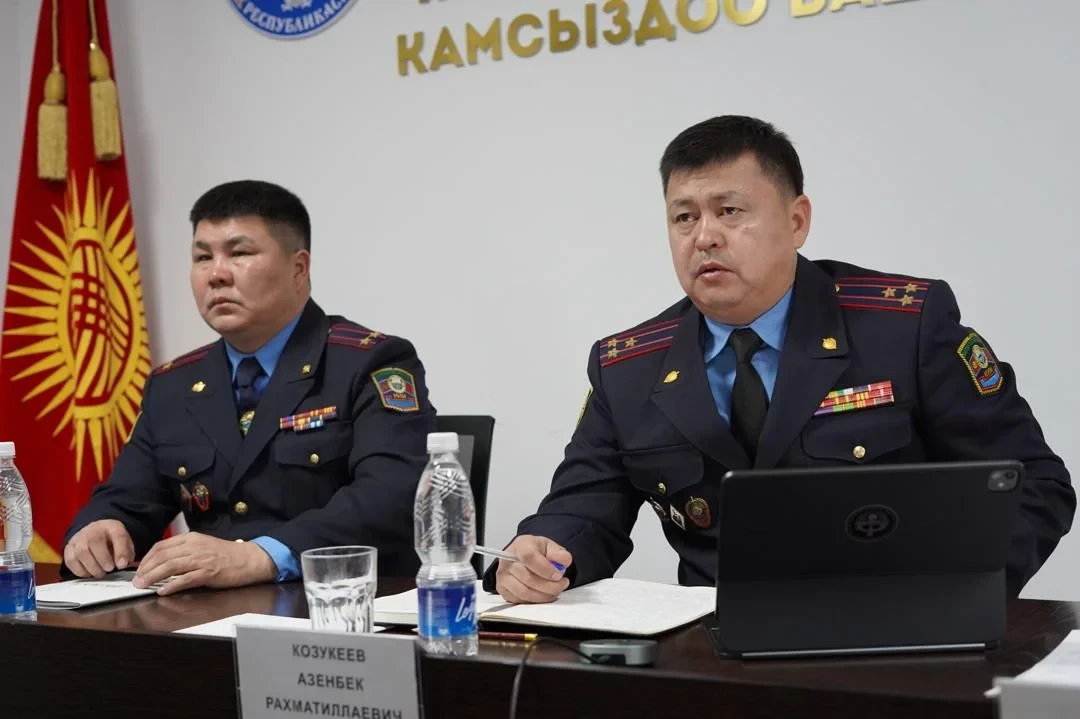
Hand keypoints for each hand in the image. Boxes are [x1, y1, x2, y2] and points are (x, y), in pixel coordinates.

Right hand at [63, 520, 134, 577]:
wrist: (94, 533)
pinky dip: (81, 571)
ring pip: (81, 553)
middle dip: (103, 560)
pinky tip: (90, 572)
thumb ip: (126, 553)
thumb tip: (123, 564)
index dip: (121, 552)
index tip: (122, 565)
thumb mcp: (125, 543)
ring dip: (92, 567)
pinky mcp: (68, 548)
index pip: (118, 536)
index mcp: (112, 527)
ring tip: (101, 573)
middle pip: (95, 542)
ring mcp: (78, 539)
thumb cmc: (111, 541)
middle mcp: (93, 530)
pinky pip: (71, 561)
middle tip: (109, 569)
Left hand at [132, 533, 276, 595]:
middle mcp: (195, 546)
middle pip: (163, 556)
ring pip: (171, 566)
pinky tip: (163, 591)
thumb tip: (163, 562)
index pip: (161, 546)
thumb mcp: (204, 545)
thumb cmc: (227, 554)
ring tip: (143, 586)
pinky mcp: (209, 573)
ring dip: (153, 577)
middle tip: (136, 580)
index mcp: (192, 538)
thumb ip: (185, 550)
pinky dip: (172, 585)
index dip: (147, 558)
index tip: (139, 569)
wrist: (250, 559)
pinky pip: (186, 579)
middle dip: (145, 569)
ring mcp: (202, 559)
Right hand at [495, 535, 572, 603]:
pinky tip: (544, 594)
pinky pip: (520, 600)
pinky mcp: (503, 589)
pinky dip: (536, 601)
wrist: (524, 557)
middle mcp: (507, 560)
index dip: (545, 569)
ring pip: (524, 592)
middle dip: (549, 585)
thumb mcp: (550, 547)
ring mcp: (503, 576)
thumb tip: (564, 561)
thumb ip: (559, 553)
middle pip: (528, 578)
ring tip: (555, 590)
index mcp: (520, 545)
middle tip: (562, 584)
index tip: (558, 575)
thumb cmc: (536, 552)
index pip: (529, 557)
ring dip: (544, 595)